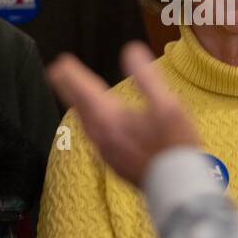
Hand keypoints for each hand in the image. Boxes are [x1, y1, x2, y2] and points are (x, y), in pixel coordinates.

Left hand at [47, 42, 199, 187]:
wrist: (179, 186)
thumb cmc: (175, 144)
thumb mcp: (167, 104)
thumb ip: (147, 76)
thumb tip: (130, 51)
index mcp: (111, 119)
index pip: (85, 90)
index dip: (72, 74)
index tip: (60, 62)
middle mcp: (102, 137)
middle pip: (79, 107)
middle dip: (68, 87)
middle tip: (58, 72)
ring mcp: (106, 153)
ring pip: (85, 123)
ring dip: (77, 105)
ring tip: (73, 95)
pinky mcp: (114, 164)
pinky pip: (93, 137)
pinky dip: (89, 122)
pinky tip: (95, 124)